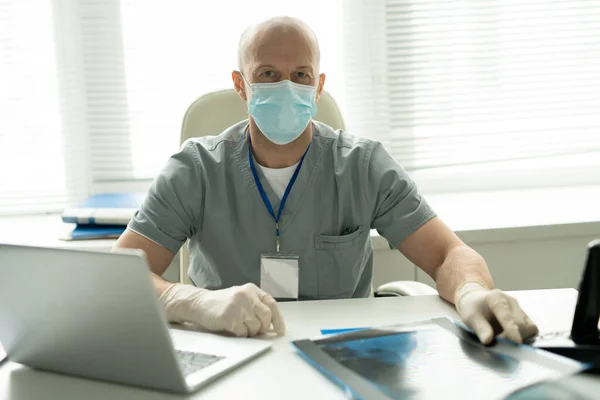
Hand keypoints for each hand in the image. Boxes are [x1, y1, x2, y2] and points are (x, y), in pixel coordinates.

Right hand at [159, 282, 285, 336]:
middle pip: (266, 317)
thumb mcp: (241, 298)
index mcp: (251, 290)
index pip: (272, 304)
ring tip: (239, 326)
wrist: (199, 304)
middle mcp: (246, 295)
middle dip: (263, 328)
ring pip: (256, 327)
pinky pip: (243, 333)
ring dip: (250, 332)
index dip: (278, 319)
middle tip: (255, 331)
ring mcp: (238, 306)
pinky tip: (232, 328)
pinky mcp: (229, 317)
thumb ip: (256, 306)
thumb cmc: (221, 304)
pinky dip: (240, 334)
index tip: (280, 331)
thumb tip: (273, 325)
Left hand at [455, 282, 538, 344]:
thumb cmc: (473, 308)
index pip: (507, 315)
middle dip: (512, 338)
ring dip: (520, 338)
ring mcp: (519, 309)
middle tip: (500, 345)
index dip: (512, 330)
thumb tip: (488, 341)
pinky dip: (524, 337)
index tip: (516, 342)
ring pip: (530, 328)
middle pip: (521, 324)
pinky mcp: (524, 317)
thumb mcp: (470, 317)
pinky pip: (531, 330)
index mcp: (496, 298)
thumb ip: (480, 328)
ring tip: (505, 341)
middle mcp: (511, 302)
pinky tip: (512, 339)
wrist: (477, 300)